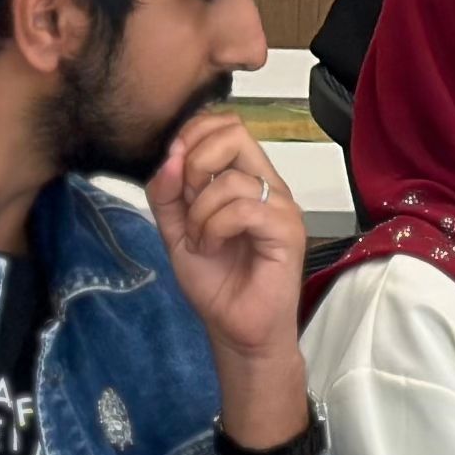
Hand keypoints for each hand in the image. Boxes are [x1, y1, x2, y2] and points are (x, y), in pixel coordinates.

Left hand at [150, 109, 305, 412]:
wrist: (235, 329)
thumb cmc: (214, 282)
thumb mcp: (175, 232)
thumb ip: (168, 194)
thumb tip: (171, 155)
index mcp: (244, 179)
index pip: (226, 126)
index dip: (193, 136)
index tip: (174, 172)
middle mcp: (267, 185)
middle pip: (235, 134)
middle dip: (196, 164)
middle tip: (188, 202)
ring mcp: (280, 206)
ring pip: (233, 180)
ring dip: (200, 214)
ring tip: (200, 242)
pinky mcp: (287, 230)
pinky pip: (245, 210)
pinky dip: (215, 228)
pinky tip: (212, 248)